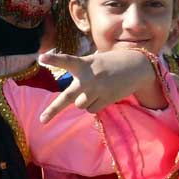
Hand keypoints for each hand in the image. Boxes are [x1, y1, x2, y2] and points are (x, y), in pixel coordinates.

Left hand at [38, 50, 161, 121]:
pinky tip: (104, 94)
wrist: (136, 66)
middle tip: (42, 120)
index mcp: (84, 64)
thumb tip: (70, 90)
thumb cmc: (110, 63)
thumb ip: (80, 70)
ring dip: (84, 100)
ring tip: (96, 89)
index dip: (54, 60)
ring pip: (80, 105)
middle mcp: (88, 78)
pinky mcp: (106, 100)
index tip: (41, 58)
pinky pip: (92, 110)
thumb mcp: (94, 61)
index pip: (66, 61)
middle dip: (53, 110)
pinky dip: (95, 105)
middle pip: (67, 97)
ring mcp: (97, 91)